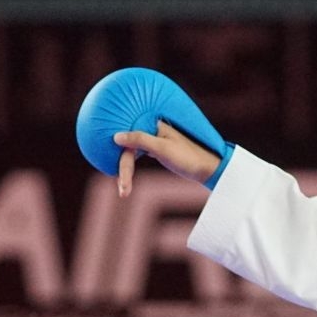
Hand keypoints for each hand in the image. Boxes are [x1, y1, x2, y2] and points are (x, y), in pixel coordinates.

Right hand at [75, 67, 233, 194]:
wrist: (208, 168)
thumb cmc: (189, 157)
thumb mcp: (164, 149)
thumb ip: (140, 140)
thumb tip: (116, 137)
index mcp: (152, 123)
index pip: (128, 135)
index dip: (115, 142)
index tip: (107, 147)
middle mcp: (150, 129)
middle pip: (126, 144)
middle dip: (121, 166)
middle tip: (121, 188)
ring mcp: (152, 140)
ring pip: (130, 153)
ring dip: (125, 172)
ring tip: (123, 193)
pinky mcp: (154, 150)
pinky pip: (134, 157)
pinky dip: (129, 169)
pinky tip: (125, 184)